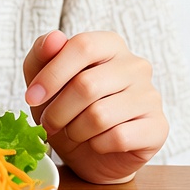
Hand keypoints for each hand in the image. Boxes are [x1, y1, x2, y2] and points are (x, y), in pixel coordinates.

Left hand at [23, 30, 168, 183]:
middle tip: (49, 123)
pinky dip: (98, 144)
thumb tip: (54, 37)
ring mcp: (151, 95)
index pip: (82, 46)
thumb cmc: (66, 107)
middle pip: (87, 85)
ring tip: (73, 131)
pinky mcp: (158, 127)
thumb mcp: (43, 78)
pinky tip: (97, 142)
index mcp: (110, 44)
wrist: (90, 152)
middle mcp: (136, 65)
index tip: (31, 97)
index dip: (52, 74)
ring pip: (100, 115)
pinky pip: (119, 138)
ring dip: (76, 130)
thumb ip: (42, 53)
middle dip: (58, 110)